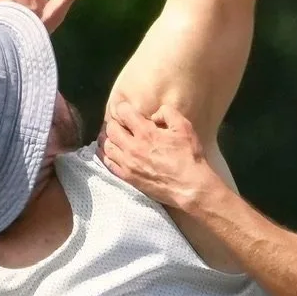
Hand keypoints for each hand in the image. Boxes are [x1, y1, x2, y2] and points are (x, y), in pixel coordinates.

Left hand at [101, 98, 212, 212]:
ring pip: (106, 146)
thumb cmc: (189, 157)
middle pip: (111, 129)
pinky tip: (112, 152)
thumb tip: (154, 114)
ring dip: (109, 138)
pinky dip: (106, 155)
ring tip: (116, 137)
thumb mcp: (184, 127)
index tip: (128, 111)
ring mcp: (128, 164)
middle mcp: (133, 147)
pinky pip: (108, 164)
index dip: (124, 108)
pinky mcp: (127, 177)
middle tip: (122, 124)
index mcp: (146, 133)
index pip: (123, 113)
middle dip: (115, 122)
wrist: (190, 187)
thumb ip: (168, 113)